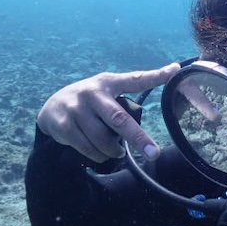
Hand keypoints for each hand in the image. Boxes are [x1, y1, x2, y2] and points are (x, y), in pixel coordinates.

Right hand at [37, 63, 179, 161]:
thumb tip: (156, 104)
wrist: (51, 107)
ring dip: (114, 151)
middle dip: (138, 138)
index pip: (135, 79)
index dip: (156, 75)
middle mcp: (92, 93)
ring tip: (116, 151)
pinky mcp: (64, 125)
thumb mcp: (106, 93)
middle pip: (119, 119)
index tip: (175, 70)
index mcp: (108, 82)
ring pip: (103, 140)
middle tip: (153, 153)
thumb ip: (126, 99)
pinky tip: (99, 153)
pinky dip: (98, 156)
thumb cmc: (90, 103)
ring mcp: (76, 108)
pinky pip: (88, 149)